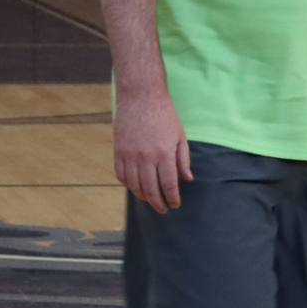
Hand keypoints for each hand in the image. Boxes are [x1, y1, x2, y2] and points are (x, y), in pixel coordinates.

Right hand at [114, 89, 190, 211]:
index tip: (175, 205)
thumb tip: (187, 179)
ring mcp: (129, 155)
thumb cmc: (165, 115)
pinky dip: (128, 184)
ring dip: (142, 196)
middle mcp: (145, 157)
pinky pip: (121, 174)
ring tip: (150, 200)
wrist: (141, 98)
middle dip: (157, 202)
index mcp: (164, 153)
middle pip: (150, 188)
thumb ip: (183, 159)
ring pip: (134, 185)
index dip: (172, 197)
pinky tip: (135, 187)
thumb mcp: (180, 136)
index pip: (169, 183)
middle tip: (163, 209)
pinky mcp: (118, 151)